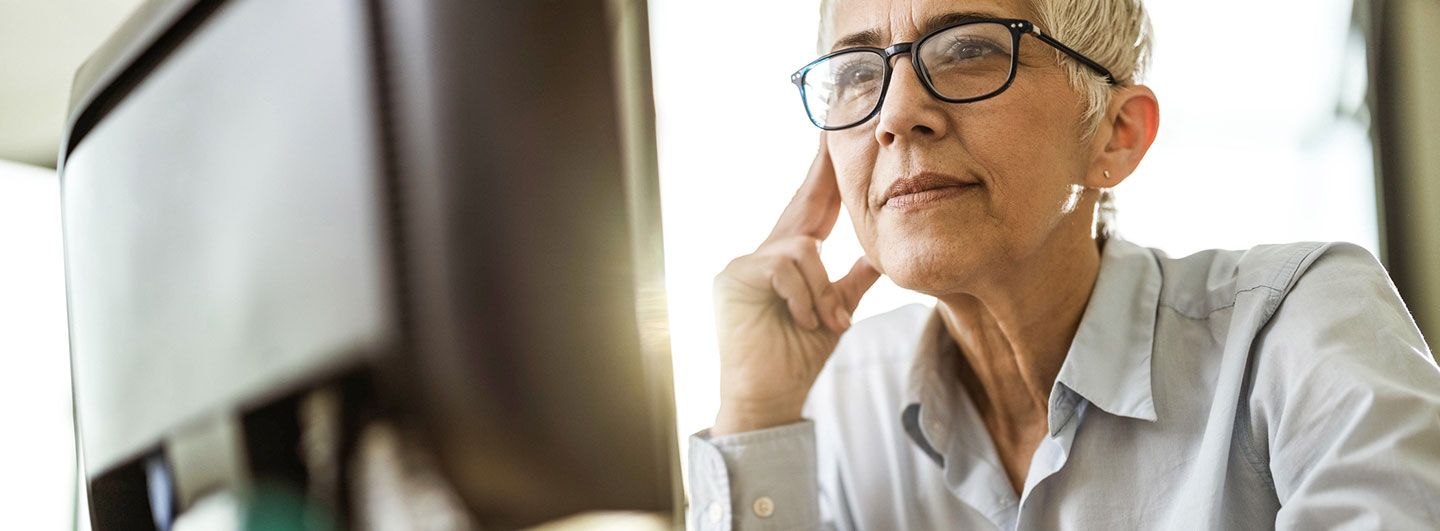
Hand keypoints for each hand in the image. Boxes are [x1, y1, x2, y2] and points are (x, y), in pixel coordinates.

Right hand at [711, 134, 880, 434]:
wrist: (768, 397)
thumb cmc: (796, 358)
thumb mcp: (836, 312)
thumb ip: (854, 282)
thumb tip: (881, 254)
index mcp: (792, 260)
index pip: (815, 208)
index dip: (826, 174)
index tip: (836, 138)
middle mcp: (767, 253)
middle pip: (801, 204)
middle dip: (821, 172)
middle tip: (834, 132)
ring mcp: (746, 263)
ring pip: (803, 249)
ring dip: (822, 290)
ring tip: (827, 323)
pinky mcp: (734, 277)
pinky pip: (784, 267)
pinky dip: (802, 297)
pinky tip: (802, 321)